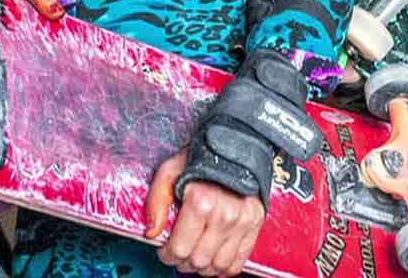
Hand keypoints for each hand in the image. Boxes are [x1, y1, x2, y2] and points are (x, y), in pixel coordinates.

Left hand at [144, 150, 265, 275]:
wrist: (236, 143)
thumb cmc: (201, 157)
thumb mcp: (169, 171)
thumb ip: (156, 202)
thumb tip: (152, 232)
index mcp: (201, 201)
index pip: (179, 249)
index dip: (167, 254)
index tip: (165, 249)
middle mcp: (225, 213)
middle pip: (198, 260)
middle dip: (183, 261)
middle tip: (178, 252)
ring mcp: (243, 220)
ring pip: (218, 265)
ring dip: (203, 267)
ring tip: (195, 255)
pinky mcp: (255, 223)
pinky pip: (239, 261)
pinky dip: (224, 268)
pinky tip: (214, 259)